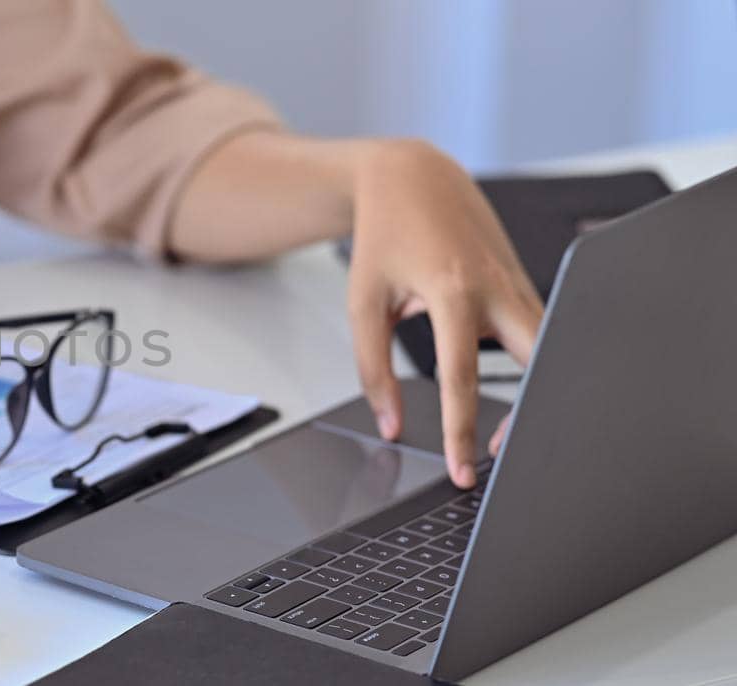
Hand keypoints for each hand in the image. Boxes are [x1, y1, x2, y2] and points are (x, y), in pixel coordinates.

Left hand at [346, 141, 542, 487]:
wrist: (411, 177)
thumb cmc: (384, 237)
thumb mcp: (363, 303)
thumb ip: (372, 368)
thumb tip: (390, 424)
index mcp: (453, 289)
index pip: (462, 377)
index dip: (462, 431)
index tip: (465, 470)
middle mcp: (496, 286)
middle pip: (535, 362)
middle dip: (524, 415)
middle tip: (498, 456)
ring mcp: (517, 283)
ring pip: (546, 348)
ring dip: (532, 392)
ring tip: (501, 434)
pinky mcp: (524, 283)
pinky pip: (538, 331)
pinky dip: (531, 366)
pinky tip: (515, 392)